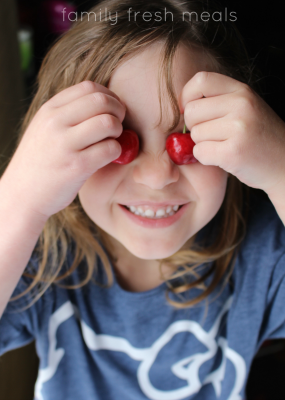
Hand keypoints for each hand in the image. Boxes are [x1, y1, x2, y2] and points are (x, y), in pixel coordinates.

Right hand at [0, 81, 124, 219]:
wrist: (22, 195)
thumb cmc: (40, 162)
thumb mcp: (45, 129)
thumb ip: (68, 114)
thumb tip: (104, 102)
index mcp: (49, 110)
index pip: (89, 87)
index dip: (109, 96)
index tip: (112, 111)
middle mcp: (55, 123)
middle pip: (101, 101)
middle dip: (118, 111)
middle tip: (117, 126)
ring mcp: (65, 145)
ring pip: (108, 123)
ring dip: (118, 131)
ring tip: (111, 141)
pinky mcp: (77, 166)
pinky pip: (110, 149)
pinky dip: (116, 152)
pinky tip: (108, 157)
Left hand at [179, 72, 284, 193]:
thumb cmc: (258, 138)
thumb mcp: (245, 109)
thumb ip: (219, 101)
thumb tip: (181, 106)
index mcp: (242, 91)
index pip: (200, 80)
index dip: (187, 97)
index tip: (190, 111)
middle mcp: (241, 105)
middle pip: (192, 111)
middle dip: (194, 126)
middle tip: (212, 135)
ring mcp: (239, 128)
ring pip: (194, 134)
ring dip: (202, 144)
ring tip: (223, 146)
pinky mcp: (233, 152)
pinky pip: (200, 152)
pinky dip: (206, 158)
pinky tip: (223, 158)